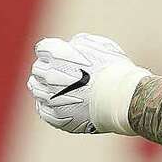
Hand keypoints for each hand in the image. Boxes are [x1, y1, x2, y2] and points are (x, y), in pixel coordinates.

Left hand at [28, 33, 148, 134]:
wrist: (124, 98)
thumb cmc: (115, 70)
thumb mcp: (100, 45)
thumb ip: (80, 43)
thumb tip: (72, 46)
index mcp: (56, 53)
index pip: (43, 49)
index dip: (53, 52)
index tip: (62, 56)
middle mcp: (49, 74)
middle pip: (38, 69)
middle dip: (48, 69)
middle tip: (61, 73)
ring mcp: (51, 97)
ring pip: (37, 90)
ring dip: (45, 88)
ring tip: (57, 90)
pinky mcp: (58, 117)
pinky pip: (44, 111)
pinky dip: (48, 107)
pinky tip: (57, 105)